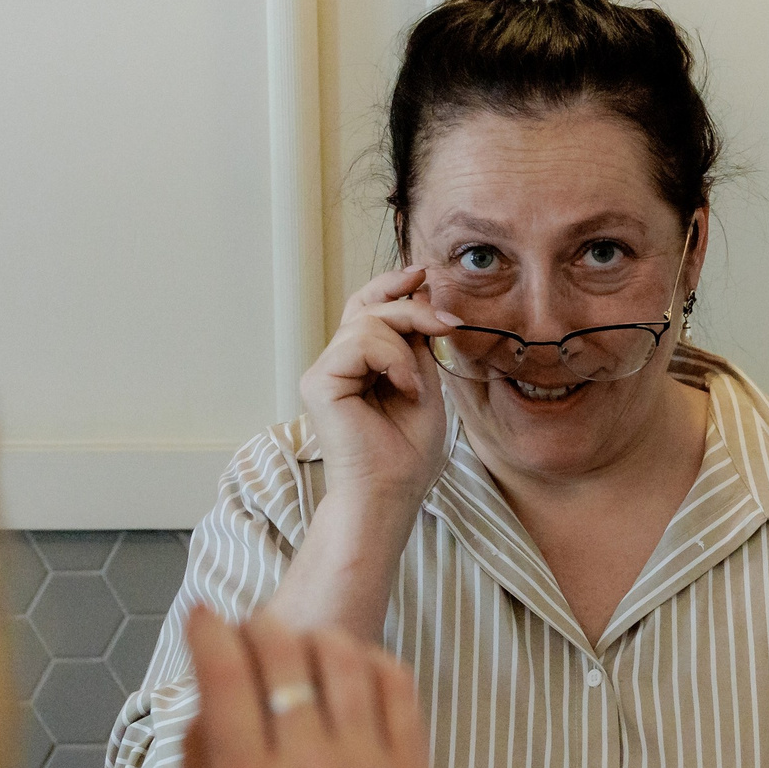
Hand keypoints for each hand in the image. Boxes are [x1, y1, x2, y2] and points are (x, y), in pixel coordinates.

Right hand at [181, 606, 441, 767]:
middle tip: (251, 635)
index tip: (203, 616)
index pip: (223, 676)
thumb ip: (198, 757)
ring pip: (341, 656)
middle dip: (258, 627)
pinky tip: (349, 671)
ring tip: (300, 651)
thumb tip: (204, 683)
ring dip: (314, 638)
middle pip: (282, 653)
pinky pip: (395, 682)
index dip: (208, 630)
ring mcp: (367, 766)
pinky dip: (368, 660)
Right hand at [302, 266, 455, 512]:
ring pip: (367, 323)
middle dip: (413, 308)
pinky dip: (393, 360)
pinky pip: (359, 343)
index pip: (369, 307)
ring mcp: (325, 371)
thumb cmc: (408, 451)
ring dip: (406, 347)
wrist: (391, 493)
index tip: (424, 275)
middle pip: (368, 306)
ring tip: (417, 387)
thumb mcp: (424, 382)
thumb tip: (421, 293)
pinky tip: (406, 389)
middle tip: (449, 325)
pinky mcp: (319, 382)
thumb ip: (417, 342)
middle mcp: (337, 363)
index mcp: (360, 363)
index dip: (393, 285)